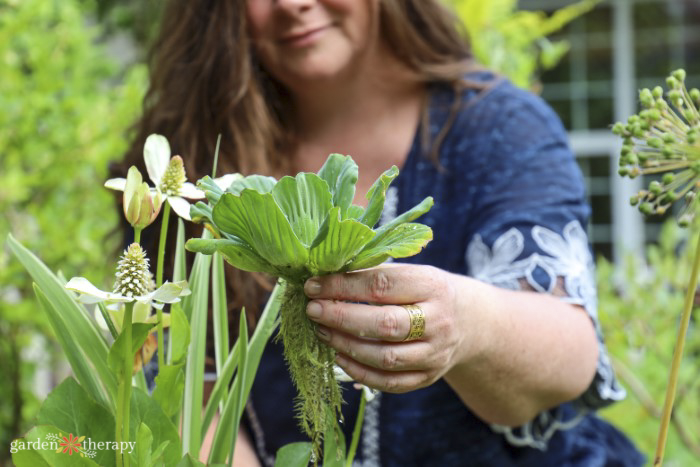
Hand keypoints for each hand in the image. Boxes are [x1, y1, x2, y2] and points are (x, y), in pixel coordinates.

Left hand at [304, 264, 466, 392]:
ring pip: (385, 357)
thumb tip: (324, 276)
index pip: (382, 285)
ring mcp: (435, 353)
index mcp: (431, 285)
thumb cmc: (426, 291)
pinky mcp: (428, 377)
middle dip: (342, 317)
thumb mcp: (411, 272)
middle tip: (313, 310)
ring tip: (321, 331)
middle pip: (385, 324)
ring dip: (346, 345)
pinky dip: (359, 372)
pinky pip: (389, 382)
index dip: (344, 286)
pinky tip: (338, 356)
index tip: (314, 286)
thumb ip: (374, 273)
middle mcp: (438, 321)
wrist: (468, 322)